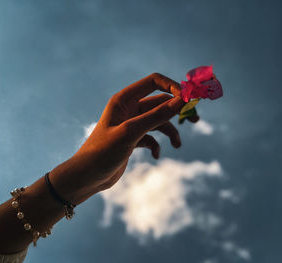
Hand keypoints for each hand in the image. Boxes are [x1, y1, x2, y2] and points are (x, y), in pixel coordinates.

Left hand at [50, 73, 199, 203]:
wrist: (86, 177)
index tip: (188, 100)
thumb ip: (156, 116)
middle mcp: (128, 109)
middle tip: (195, 119)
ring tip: (177, 145)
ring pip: (159, 121)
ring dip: (170, 131)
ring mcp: (131, 124)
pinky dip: (157, 145)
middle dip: (177, 110)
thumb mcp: (131, 132)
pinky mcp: (132, 140)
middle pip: (160, 102)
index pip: (154, 81)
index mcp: (124, 99)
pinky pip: (152, 137)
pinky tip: (156, 156)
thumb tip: (182, 100)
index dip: (173, 87)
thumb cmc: (102, 152)